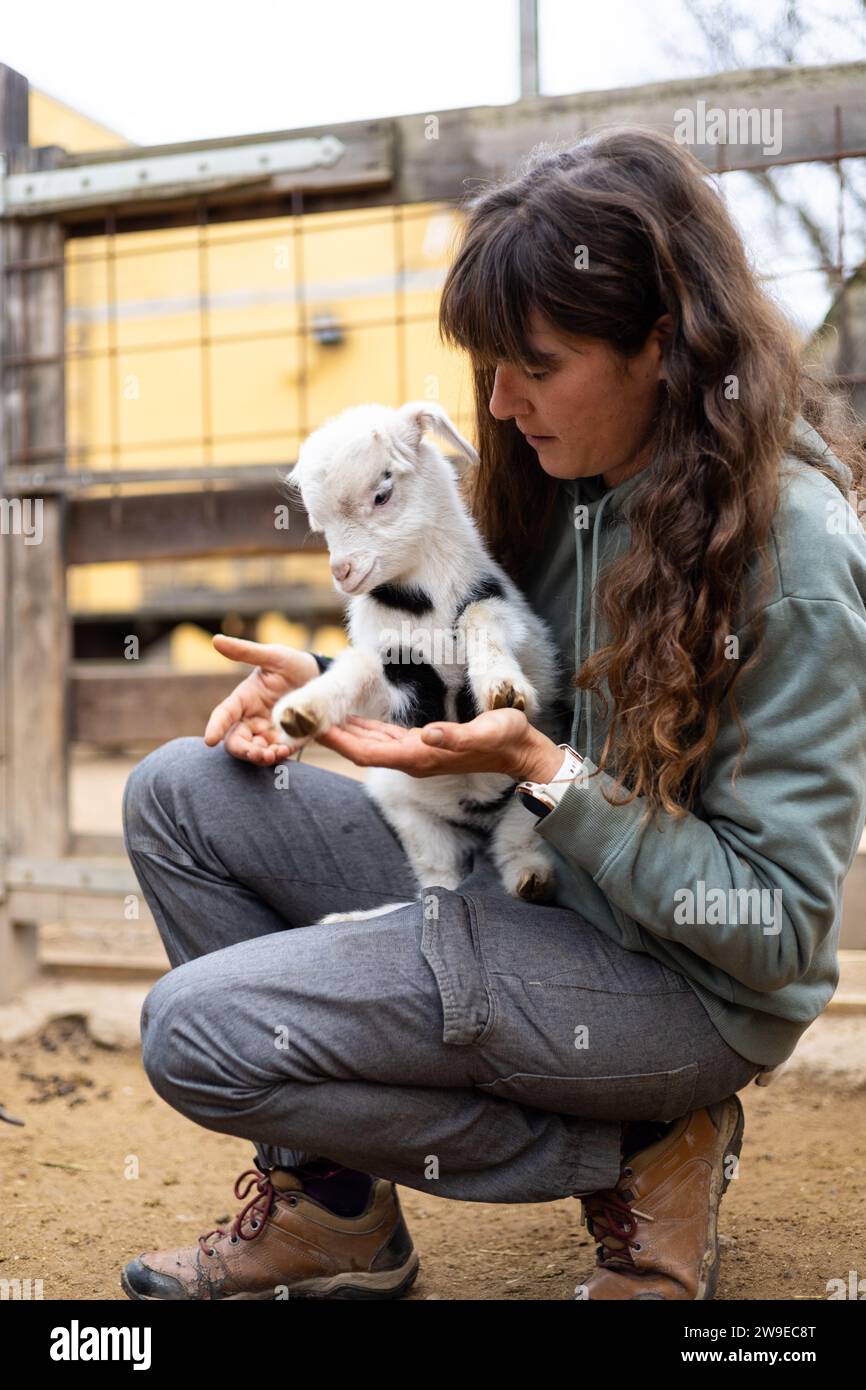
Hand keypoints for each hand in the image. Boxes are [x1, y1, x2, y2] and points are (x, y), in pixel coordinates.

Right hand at [204, 635, 318, 763]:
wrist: (322, 677)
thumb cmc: (292, 664)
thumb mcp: (272, 656)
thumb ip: (246, 652)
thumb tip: (216, 640)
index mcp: (243, 699)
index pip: (223, 715)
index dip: (215, 727)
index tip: (210, 740)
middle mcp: (252, 720)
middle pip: (236, 741)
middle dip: (243, 751)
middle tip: (258, 753)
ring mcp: (268, 733)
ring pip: (255, 753)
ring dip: (261, 757)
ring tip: (275, 753)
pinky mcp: (287, 741)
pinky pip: (278, 753)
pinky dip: (278, 756)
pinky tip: (285, 751)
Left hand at [316, 708, 558, 780]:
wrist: (522, 753)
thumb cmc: (508, 739)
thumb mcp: (486, 731)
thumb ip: (456, 736)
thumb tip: (428, 735)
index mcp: (420, 756)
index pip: (366, 752)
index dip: (338, 740)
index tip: (312, 728)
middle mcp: (413, 758)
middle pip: (361, 749)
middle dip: (332, 735)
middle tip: (300, 718)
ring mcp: (417, 753)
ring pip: (370, 744)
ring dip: (344, 731)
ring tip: (317, 715)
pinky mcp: (423, 745)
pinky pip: (384, 739)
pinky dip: (363, 729)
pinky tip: (351, 718)